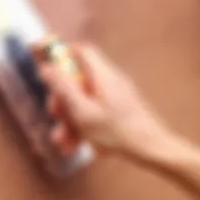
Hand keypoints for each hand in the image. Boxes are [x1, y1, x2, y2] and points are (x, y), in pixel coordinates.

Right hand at [39, 43, 174, 160]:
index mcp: (104, 75)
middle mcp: (111, 81)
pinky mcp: (119, 110)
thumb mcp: (83, 111)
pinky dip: (83, 126)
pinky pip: (94, 112)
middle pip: (79, 79)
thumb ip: (64, 88)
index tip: (48, 73)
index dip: (62, 56)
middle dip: (62, 99)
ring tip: (64, 141)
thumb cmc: (117, 131)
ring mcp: (116, 95)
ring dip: (70, 120)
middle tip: (57, 116)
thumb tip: (48, 67)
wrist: (151, 148)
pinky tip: (75, 146)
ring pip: (84, 100)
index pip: (82, 51)